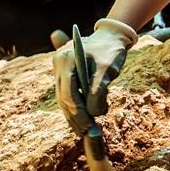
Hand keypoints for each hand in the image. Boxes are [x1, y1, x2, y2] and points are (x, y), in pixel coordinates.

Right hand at [51, 19, 136, 136]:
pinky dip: (75, 109)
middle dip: (76, 118)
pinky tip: (83, 122)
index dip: (79, 113)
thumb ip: (99, 92)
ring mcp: (59, 70)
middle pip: (64, 98)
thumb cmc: (110, 51)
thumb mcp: (107, 70)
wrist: (111, 36)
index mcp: (66, 60)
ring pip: (64, 99)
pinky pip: (67, 96)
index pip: (68, 93)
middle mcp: (58, 65)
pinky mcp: (64, 75)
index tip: (89, 127)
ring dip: (74, 117)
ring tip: (86, 132)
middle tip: (88, 134)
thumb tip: (93, 115)